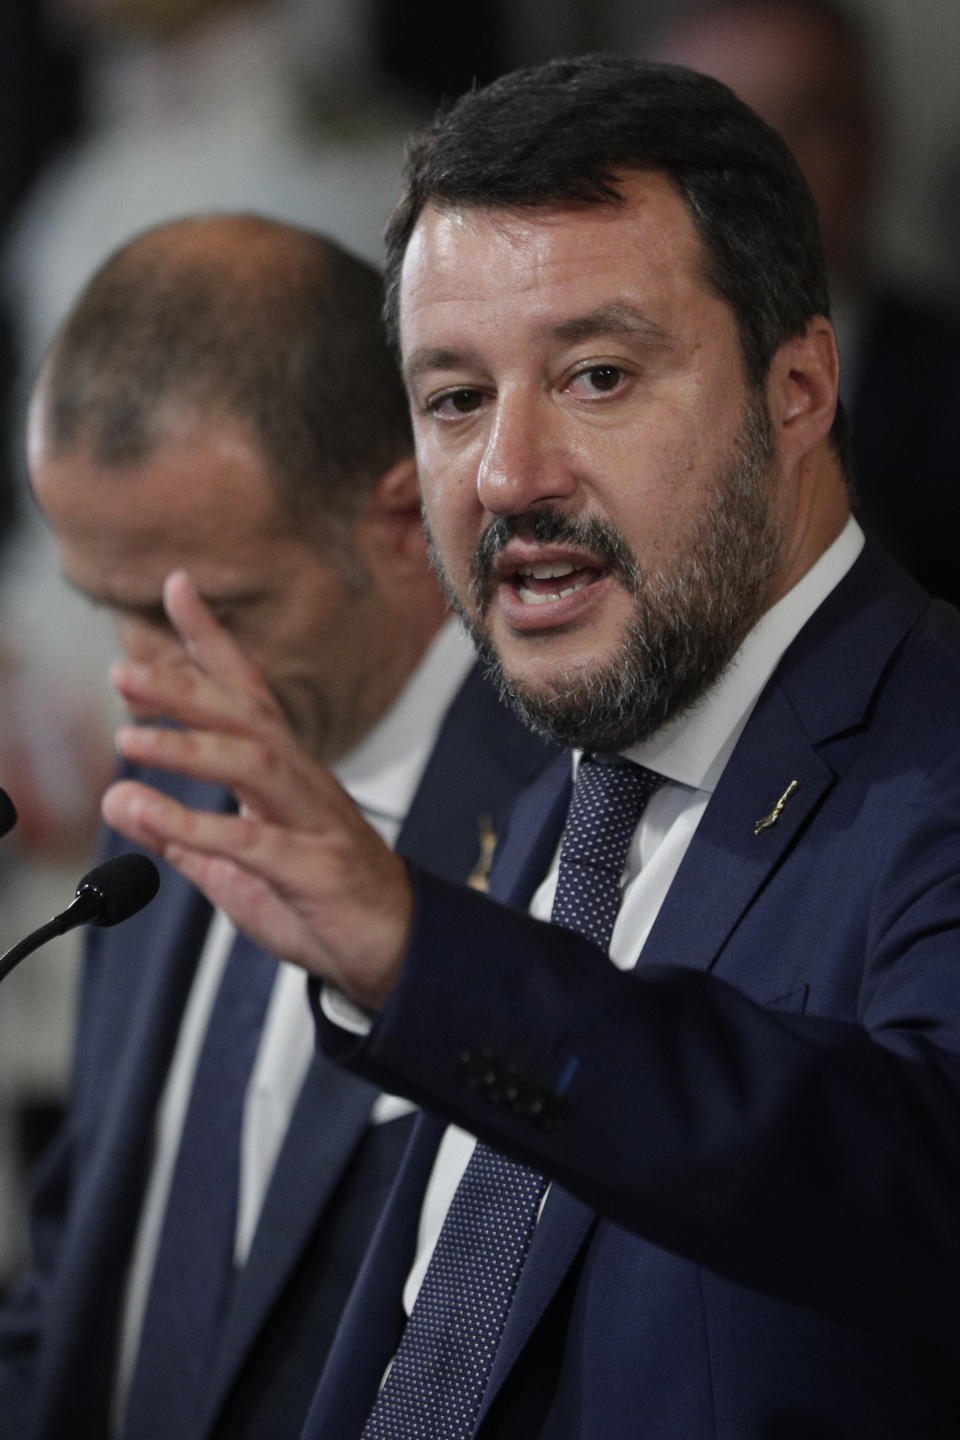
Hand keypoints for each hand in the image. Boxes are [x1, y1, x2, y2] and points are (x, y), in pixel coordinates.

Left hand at [101, 571, 412, 1010]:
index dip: (210, 639)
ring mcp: (314, 820)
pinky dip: (200, 826)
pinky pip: (255, 841)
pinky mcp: (317, 867)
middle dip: (184, 685)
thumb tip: (117, 799)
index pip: (245, 692)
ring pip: (254, 764)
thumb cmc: (316, 897)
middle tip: (124, 670)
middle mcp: (302, 781)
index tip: (176, 586)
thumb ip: (178, 831)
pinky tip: (154, 817)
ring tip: (129, 740)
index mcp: (283, 772)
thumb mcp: (233, 862)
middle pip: (245, 715)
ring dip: (188, 747)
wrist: (392, 947)